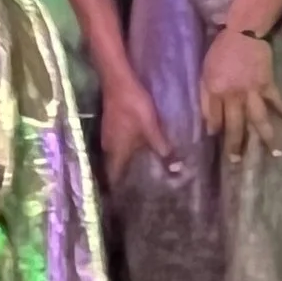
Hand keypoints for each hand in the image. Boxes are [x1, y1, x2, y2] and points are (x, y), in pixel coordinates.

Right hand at [97, 68, 176, 182]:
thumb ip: (161, 147)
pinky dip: (126, 150)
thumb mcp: (151, 128)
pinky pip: (117, 145)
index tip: (128, 199)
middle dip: (125, 177)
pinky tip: (137, 149)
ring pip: (116, 155)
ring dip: (126, 163)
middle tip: (140, 187)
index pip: (114, 178)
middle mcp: (108, 147)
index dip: (119, 190)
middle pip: (115, 167)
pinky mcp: (110, 125)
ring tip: (140, 171)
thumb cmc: (133, 107)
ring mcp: (107, 135)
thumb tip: (174, 168)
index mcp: (117, 152)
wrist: (118, 80)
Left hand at [200, 22, 281, 161]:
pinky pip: (278, 102)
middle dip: (236, 145)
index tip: (219, 142)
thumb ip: (204, 98)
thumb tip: (209, 125)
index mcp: (216, 91)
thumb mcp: (204, 73)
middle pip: (235, 125)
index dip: (216, 131)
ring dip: (266, 137)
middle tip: (237, 162)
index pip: (215, 118)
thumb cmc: (220, 53)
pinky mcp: (268, 85)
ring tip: (275, 154)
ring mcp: (253, 91)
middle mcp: (234, 95)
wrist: (242, 33)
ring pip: (258, 119)